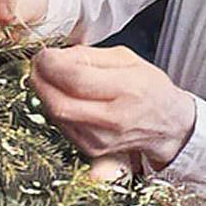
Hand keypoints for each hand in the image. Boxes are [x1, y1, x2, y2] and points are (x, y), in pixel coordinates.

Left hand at [32, 45, 196, 168]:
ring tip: (48, 77)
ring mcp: (101, 140)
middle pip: (60, 103)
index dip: (51, 65)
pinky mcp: (92, 150)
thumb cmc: (149, 88)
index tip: (43, 54)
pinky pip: (61, 126)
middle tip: (38, 65)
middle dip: (40, 81)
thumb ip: (89, 56)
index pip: (77, 79)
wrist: (167, 125)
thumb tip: (55, 57)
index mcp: (128, 90)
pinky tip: (60, 95)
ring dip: (44, 94)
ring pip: (56, 116)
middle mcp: (114, 120)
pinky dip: (55, 108)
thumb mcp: (127, 59)